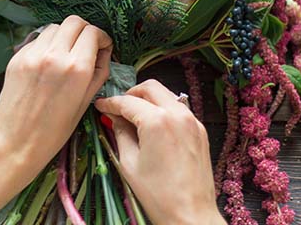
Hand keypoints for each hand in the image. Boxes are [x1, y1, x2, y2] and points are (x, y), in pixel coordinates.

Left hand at [0, 16, 111, 223]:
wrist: (18, 142)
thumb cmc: (56, 129)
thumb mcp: (86, 102)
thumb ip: (99, 72)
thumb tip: (104, 52)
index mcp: (77, 68)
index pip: (93, 32)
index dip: (102, 38)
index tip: (102, 47)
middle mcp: (55, 55)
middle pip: (74, 22)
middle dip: (84, 31)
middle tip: (86, 46)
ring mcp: (33, 54)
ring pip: (55, 27)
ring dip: (64, 36)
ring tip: (65, 55)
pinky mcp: (17, 57)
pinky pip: (37, 40)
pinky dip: (47, 45)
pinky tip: (47, 64)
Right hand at [95, 80, 225, 224]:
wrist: (191, 214)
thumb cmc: (158, 195)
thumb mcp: (130, 163)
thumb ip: (121, 134)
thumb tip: (115, 119)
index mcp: (158, 121)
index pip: (128, 102)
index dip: (110, 103)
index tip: (100, 106)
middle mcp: (178, 115)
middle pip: (151, 88)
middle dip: (132, 94)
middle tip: (118, 108)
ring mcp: (192, 121)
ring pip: (167, 96)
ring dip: (149, 100)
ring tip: (135, 117)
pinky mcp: (200, 131)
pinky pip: (179, 110)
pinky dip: (164, 110)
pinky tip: (153, 127)